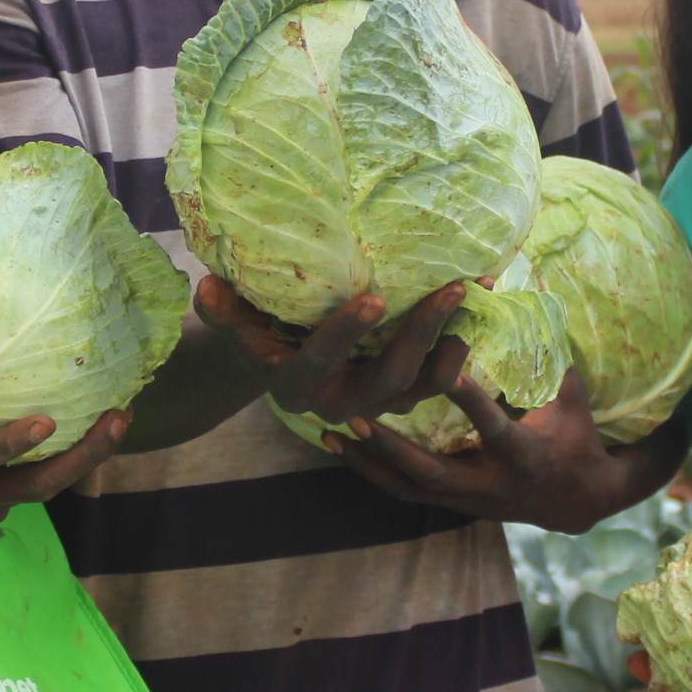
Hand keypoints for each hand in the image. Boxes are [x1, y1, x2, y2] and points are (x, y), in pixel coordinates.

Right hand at [0, 293, 127, 561]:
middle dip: (86, 455)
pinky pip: (29, 490)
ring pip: (42, 490)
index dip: (12, 445)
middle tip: (120, 417)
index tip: (49, 422)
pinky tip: (78, 437)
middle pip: (40, 487)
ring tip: (116, 420)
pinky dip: (56, 467)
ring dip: (83, 460)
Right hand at [197, 276, 468, 425]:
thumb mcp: (236, 323)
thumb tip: (207, 286)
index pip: (322, 361)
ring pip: (427, 384)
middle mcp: (343, 404)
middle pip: (391, 377)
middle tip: (451, 288)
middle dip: (422, 332)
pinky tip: (485, 300)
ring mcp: (380, 403)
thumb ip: (224, 311)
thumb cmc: (257, 332)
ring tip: (476, 293)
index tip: (374, 298)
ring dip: (456, 342)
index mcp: (298, 387)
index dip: (347, 333)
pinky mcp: (406, 394)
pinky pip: (444, 378)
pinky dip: (465, 342)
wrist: (282, 362)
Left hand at [324, 369, 636, 531]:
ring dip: (369, 463)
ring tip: (331, 434)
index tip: (445, 368)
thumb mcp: (573, 397)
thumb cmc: (576, 435)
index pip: (493, 425)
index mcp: (523, 453)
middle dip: (393, 447)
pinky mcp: (451, 503)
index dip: (470, 398)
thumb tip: (534, 294)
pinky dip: (370, 471)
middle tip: (356, 417)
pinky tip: (339, 448)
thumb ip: (550, 353)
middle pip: (432, 471)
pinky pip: (402, 491)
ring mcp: (466, 499)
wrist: (577, 501)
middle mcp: (489, 482)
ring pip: (408, 489)